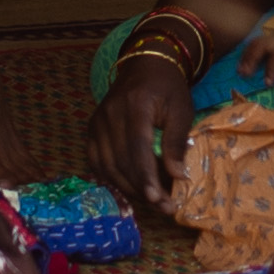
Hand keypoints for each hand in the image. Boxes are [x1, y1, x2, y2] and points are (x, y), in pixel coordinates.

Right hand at [91, 29, 207, 212]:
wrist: (146, 65)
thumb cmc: (168, 89)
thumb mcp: (181, 110)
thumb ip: (176, 142)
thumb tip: (177, 177)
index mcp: (135, 105)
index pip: (136, 148)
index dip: (146, 177)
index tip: (159, 199)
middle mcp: (110, 114)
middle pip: (121, 161)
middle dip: (142, 189)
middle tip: (163, 207)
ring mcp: (97, 122)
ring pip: (106, 166)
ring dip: (128, 188)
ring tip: (151, 201)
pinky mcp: (92, 129)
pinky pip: (96, 161)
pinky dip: (111, 179)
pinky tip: (130, 188)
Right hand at [234, 23, 273, 82]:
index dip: (271, 69)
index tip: (268, 84)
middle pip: (263, 45)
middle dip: (251, 59)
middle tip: (243, 74)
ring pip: (258, 41)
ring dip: (247, 54)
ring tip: (240, 70)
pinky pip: (260, 40)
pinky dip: (250, 50)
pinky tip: (245, 62)